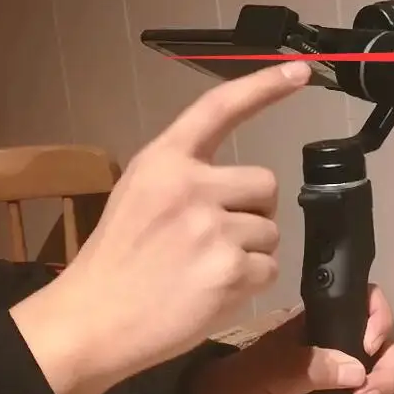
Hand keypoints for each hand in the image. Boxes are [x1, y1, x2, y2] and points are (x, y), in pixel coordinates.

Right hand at [9, 61, 312, 393]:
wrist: (93, 321)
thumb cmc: (116, 259)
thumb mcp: (138, 194)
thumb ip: (185, 176)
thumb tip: (242, 185)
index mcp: (164, 161)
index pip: (220, 108)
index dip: (264, 87)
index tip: (300, 72)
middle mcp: (191, 186)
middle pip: (266, 183)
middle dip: (254, 209)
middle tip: (219, 235)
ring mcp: (212, 229)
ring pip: (271, 230)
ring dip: (251, 249)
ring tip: (208, 267)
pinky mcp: (231, 271)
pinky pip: (271, 268)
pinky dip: (252, 282)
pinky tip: (215, 289)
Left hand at [189, 285, 393, 393]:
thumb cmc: (245, 385)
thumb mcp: (272, 369)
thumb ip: (311, 365)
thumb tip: (357, 371)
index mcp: (327, 328)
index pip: (368, 306)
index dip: (379, 319)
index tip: (369, 345)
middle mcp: (347, 352)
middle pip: (390, 350)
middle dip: (386, 374)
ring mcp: (354, 384)